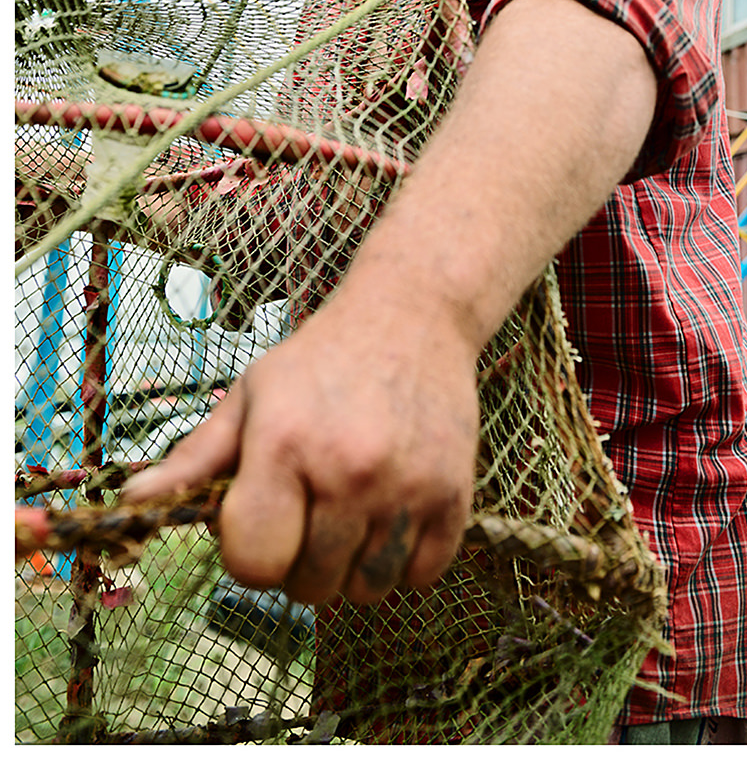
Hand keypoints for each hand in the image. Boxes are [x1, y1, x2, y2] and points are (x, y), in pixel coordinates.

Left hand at [123, 283, 479, 606]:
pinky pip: (422, 576)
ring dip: (353, 569)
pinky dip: (405, 563)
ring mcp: (406, 485)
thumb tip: (132, 504)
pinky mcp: (454, 494)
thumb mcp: (251, 394)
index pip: (252, 563)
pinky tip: (392, 515)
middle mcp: (348, 469)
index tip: (261, 521)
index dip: (250, 554)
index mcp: (284, 444)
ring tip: (352, 515)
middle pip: (309, 586)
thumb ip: (196, 458)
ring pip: (366, 591)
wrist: (414, 313)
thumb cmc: (320, 358)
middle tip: (310, 511)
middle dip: (301, 561)